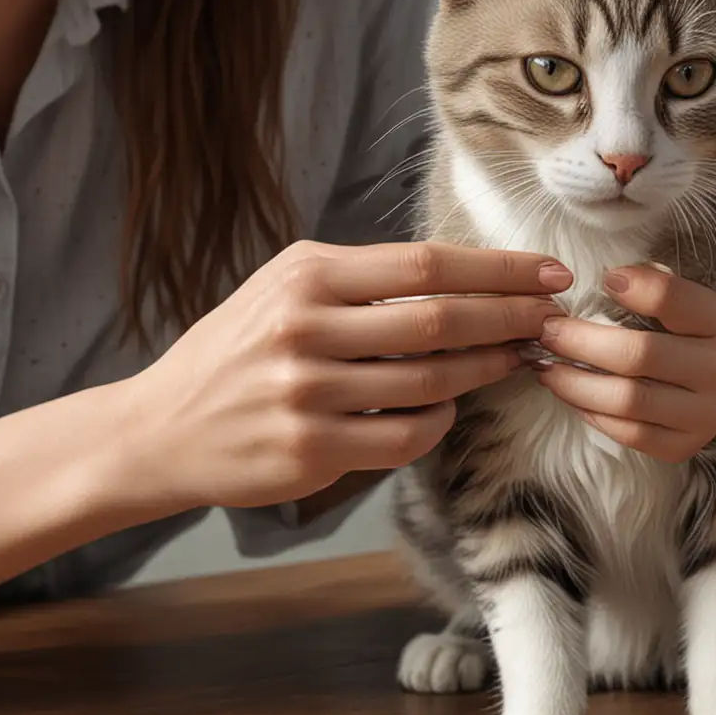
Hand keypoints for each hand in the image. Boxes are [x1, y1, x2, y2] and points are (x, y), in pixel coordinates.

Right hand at [131, 240, 571, 510]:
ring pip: (429, 381)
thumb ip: (357, 279)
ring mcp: (306, 393)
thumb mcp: (280, 290)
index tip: (548, 274)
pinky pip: (404, 437)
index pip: (425, 264)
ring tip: (517, 359)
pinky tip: (449, 407)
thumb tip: (459, 276)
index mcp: (305, 275)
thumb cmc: (234, 353)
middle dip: (511, 317)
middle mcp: (304, 328)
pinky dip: (440, 420)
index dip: (499, 270)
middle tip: (554, 318)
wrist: (161, 427)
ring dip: (486, 370)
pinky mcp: (310, 450)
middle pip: (439, 319)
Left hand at [533, 265, 715, 462]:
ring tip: (548, 367)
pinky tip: (570, 395)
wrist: (696, 388)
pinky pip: (629, 434)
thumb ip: (647, 285)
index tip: (602, 281)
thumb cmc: (672, 333)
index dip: (635, 286)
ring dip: (576, 383)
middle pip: (640, 353)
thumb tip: (608, 279)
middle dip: (582, 341)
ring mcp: (707, 412)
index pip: (673, 298)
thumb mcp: (671, 301)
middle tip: (547, 332)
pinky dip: (592, 414)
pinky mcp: (685, 445)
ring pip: (629, 400)